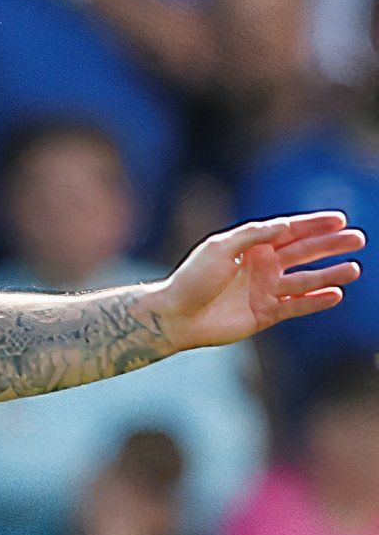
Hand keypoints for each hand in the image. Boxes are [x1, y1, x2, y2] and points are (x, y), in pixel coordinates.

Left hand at [144, 211, 362, 351]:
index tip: (339, 219)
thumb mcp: (219, 249)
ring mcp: (265, 289)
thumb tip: (285, 226)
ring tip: (354, 268)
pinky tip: (336, 294)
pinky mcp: (267, 313)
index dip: (313, 225)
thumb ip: (253, 236)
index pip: (287, 231)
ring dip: (330, 274)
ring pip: (305, 279)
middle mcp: (261, 265)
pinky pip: (298, 305)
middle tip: (359, 239)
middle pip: (303, 252)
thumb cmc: (193, 278)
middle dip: (330, 245)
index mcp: (249, 246)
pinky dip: (316, 300)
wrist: (177, 315)